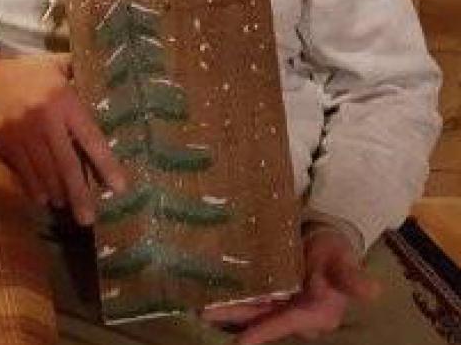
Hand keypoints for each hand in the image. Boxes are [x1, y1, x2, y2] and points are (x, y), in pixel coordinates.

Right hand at [0, 50, 126, 223]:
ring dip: (58, 193)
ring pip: (46, 172)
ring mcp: (23, 134)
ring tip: (67, 206)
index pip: (90, 138)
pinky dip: (35, 188)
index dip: (106, 164)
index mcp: (64, 101)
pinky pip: (23, 171)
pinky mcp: (4, 143)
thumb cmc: (22, 70)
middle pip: (68, 165)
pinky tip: (43, 198)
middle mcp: (46, 121)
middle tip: (89, 218)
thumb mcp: (52, 63)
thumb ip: (76, 68)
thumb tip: (100, 69)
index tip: (119, 187)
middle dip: (80, 194)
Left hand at [202, 227, 379, 343]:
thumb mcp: (343, 262)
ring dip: (228, 307)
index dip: (263, 331)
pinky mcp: (270, 288)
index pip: (286, 324)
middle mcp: (295, 313)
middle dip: (234, 317)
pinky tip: (212, 289)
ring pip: (251, 307)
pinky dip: (233, 293)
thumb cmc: (337, 252)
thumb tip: (372, 290)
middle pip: (261, 318)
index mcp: (316, 314)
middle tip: (205, 314)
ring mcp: (281, 301)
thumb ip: (351, 277)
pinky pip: (249, 294)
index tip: (240, 342)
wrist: (328, 238)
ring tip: (200, 305)